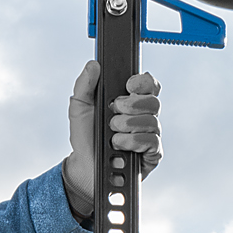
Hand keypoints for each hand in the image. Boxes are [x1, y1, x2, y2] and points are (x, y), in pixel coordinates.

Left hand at [62, 61, 163, 220]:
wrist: (84, 168)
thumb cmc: (85, 138)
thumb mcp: (79, 108)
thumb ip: (84, 84)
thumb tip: (93, 65)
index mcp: (131, 101)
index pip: (149, 84)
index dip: (143, 82)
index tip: (128, 87)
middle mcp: (144, 116)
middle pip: (154, 101)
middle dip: (131, 106)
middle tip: (113, 114)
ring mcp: (150, 135)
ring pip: (152, 121)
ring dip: (128, 125)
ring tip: (112, 133)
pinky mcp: (152, 155)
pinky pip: (152, 142)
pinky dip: (133, 142)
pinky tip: (119, 145)